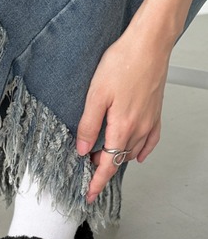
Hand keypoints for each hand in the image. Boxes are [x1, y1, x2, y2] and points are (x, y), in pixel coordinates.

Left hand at [76, 28, 171, 202]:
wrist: (149, 43)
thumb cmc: (123, 63)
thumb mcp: (95, 96)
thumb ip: (88, 126)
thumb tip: (82, 150)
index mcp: (122, 128)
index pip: (107, 166)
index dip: (96, 183)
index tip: (89, 195)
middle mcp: (138, 129)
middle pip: (118, 160)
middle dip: (102, 168)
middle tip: (87, 166)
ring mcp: (149, 122)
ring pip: (132, 151)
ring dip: (117, 158)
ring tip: (102, 156)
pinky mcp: (156, 113)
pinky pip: (150, 141)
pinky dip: (142, 151)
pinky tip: (136, 155)